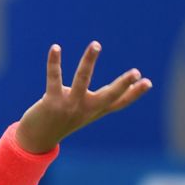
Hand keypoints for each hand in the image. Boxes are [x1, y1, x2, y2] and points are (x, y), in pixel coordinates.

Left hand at [15, 42, 151, 152]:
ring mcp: (69, 106)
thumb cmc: (60, 121)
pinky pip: (54, 78)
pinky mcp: (52, 101)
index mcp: (94, 111)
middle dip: (122, 84)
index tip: (149, 82)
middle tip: (136, 72)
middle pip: (108, 96)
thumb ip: (95, 102)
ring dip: (89, 61)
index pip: (118, 103)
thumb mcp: (81, 112)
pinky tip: (56, 48)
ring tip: (96, 45)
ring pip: (82, 80)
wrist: (36, 139)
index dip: (134, 94)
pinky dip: (55, 62)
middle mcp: (85, 109)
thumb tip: (108, 89)